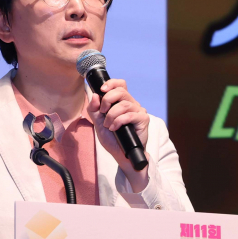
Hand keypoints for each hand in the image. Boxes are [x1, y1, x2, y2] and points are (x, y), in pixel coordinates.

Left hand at [86, 78, 149, 192]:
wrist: (121, 154)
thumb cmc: (112, 138)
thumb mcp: (98, 123)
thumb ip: (94, 109)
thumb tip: (94, 95)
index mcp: (121, 102)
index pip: (120, 84)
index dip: (111, 83)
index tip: (101, 89)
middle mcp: (132, 104)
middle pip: (121, 91)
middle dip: (107, 100)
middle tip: (102, 113)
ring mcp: (138, 111)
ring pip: (124, 104)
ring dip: (111, 115)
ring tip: (108, 126)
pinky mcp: (143, 119)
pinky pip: (129, 115)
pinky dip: (118, 121)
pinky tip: (115, 128)